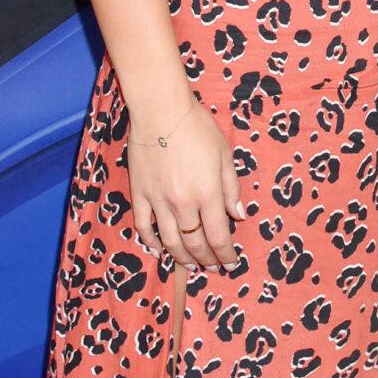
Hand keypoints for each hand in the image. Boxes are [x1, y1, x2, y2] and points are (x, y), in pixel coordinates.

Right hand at [128, 98, 243, 271]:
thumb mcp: (224, 155)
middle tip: (213, 268)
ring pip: (169, 241)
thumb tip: (238, 216)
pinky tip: (158, 251)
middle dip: (206, 260)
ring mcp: (158, 201)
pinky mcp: (139, 194)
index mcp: (207, 193)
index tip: (231, 263)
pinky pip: (143, 226)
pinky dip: (150, 242)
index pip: (218, 236)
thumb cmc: (197, 128)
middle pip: (195, 244)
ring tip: (191, 266)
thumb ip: (231, 189)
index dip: (226, 255)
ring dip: (181, 258)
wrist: (160, 110)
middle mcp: (182, 203)